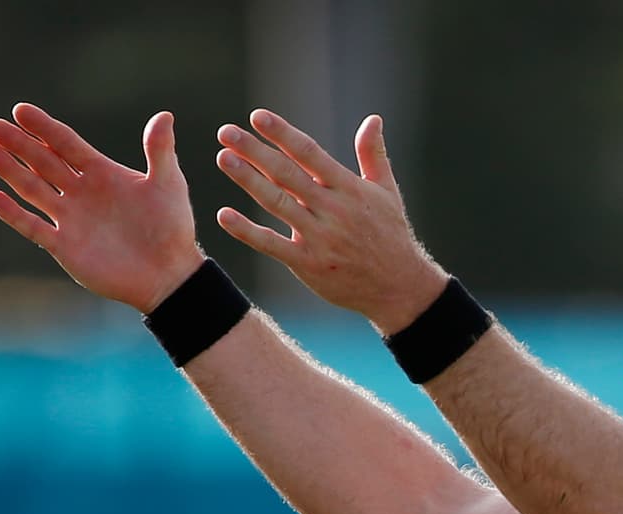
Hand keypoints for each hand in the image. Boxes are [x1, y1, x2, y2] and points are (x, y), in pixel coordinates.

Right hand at [0, 104, 204, 312]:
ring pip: (33, 189)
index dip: (44, 128)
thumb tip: (164, 115)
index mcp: (102, 174)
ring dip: (9, 170)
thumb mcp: (168, 184)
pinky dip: (14, 214)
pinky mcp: (65, 247)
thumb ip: (159, 150)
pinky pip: (33, 227)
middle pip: (43, 162)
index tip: (21, 110)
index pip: (66, 144)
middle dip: (19, 144)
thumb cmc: (172, 228)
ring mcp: (71, 219)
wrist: (169, 274)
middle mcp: (82, 193)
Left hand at [214, 109, 447, 333]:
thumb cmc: (391, 235)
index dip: (283, 134)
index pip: (310, 154)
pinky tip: (224, 215)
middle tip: (226, 132)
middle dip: (255, 151)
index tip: (258, 117)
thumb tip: (373, 119)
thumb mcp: (387, 193)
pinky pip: (272, 245)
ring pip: (277, 203)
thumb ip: (373, 155)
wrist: (399, 287)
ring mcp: (320, 238)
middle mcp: (333, 210)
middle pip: (287, 174)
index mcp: (350, 189)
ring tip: (223, 158)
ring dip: (248, 179)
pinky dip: (247, 231)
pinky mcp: (309, 264)